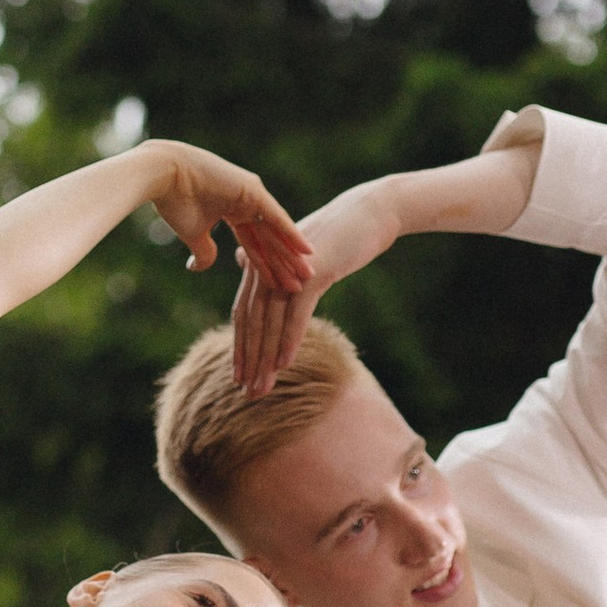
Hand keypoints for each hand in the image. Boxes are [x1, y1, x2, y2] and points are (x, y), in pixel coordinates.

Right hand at [148, 145, 310, 299]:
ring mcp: (251, 194)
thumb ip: (204, 251)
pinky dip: (291, 235)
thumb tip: (199, 267)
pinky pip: (276, 218)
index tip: (279, 286)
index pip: (254, 243)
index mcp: (232, 210)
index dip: (266, 266)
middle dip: (284, 264)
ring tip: (309, 275)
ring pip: (276, 231)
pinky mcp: (253, 190)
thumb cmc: (175, 203)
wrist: (164, 177)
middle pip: (269, 239)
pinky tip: (307, 251)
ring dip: (292, 254)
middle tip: (301, 286)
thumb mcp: (194, 234)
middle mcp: (246, 201)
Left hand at [229, 179, 405, 394]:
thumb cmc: (334, 233)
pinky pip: (296, 313)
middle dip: (249, 360)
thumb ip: (268, 260)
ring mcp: (288, 269)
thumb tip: (241, 260)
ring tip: (262, 388)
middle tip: (246, 393)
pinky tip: (284, 364)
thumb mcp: (295, 249)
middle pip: (252, 321)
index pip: (244, 312)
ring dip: (265, 358)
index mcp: (261, 263)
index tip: (238, 377)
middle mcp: (267, 266)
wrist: (368, 213)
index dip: (240, 346)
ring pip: (271, 321)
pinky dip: (289, 340)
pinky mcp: (312, 273)